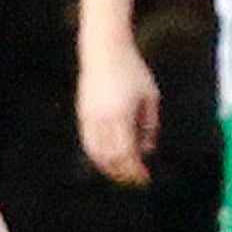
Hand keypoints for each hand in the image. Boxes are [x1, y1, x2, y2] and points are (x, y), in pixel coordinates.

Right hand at [78, 40, 159, 185]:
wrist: (104, 51)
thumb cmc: (132, 71)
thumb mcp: (150, 96)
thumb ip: (150, 125)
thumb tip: (147, 150)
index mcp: (121, 115)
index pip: (126, 153)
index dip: (135, 170)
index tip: (145, 179)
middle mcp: (101, 120)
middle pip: (109, 158)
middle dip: (122, 173)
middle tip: (136, 180)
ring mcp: (88, 117)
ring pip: (94, 153)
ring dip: (108, 168)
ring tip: (123, 173)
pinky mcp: (82, 114)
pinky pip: (88, 143)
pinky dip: (98, 156)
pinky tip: (109, 159)